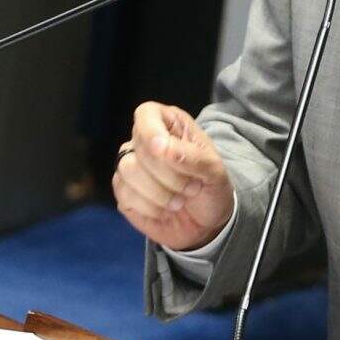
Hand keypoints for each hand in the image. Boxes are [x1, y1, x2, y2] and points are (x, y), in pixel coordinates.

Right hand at [112, 102, 234, 251]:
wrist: (207, 224)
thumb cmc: (211, 188)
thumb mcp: (215, 171)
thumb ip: (192, 155)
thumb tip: (160, 146)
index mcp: (170, 125)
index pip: (147, 114)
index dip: (151, 131)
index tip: (163, 149)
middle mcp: (146, 142)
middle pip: (139, 147)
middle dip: (168, 174)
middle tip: (191, 187)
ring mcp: (131, 167)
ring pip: (127, 170)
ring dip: (159, 192)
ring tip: (179, 201)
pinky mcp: (124, 192)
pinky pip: (125, 194)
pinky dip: (150, 208)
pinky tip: (164, 211)